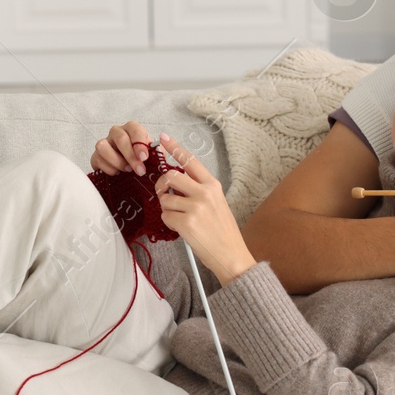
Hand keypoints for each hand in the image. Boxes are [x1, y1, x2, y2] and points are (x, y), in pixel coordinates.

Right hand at [90, 120, 153, 175]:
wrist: (128, 169)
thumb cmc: (141, 159)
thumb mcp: (152, 154)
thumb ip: (157, 153)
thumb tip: (159, 153)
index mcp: (132, 128)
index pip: (135, 129)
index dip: (140, 143)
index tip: (144, 157)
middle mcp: (117, 132)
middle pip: (120, 138)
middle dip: (131, 156)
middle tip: (140, 170)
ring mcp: (105, 143)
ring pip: (103, 146)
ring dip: (117, 161)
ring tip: (127, 170)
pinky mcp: (96, 155)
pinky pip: (98, 159)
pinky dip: (109, 169)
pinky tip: (117, 173)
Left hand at [155, 133, 255, 285]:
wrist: (231, 255)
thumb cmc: (223, 232)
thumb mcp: (217, 203)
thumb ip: (198, 190)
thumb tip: (175, 185)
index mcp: (212, 185)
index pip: (190, 161)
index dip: (175, 148)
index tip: (163, 138)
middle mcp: (205, 193)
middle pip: (171, 176)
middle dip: (162, 185)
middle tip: (164, 195)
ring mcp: (196, 208)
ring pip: (165, 199)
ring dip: (166, 209)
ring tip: (180, 218)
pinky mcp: (187, 223)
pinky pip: (165, 216)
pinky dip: (169, 223)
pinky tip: (181, 229)